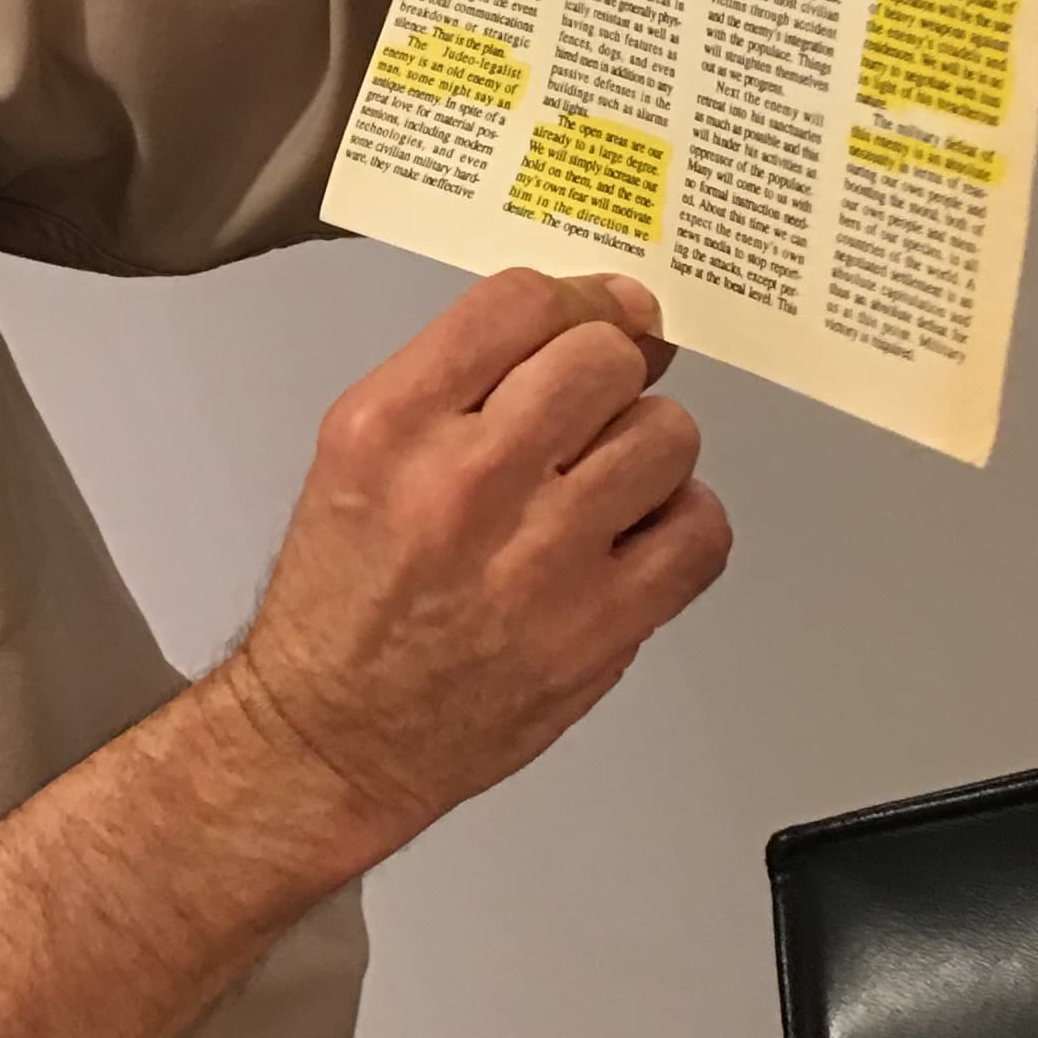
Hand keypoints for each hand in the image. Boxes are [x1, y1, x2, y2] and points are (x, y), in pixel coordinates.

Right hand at [218, 269, 728, 874]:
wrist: (336, 736)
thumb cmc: (347, 597)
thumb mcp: (361, 452)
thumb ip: (463, 378)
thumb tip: (601, 320)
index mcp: (391, 426)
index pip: (521, 303)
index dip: (576, 301)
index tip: (596, 316)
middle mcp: (465, 483)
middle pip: (603, 359)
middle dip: (611, 371)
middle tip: (596, 406)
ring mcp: (540, 559)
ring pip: (666, 435)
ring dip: (646, 449)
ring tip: (607, 483)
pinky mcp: (599, 627)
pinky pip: (701, 532)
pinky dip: (681, 525)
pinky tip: (636, 537)